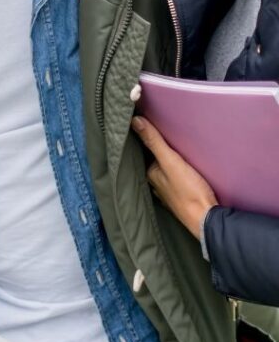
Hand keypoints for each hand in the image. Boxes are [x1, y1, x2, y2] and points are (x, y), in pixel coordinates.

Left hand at [132, 116, 217, 238]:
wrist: (207, 220)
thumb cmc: (188, 191)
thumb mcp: (171, 161)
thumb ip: (154, 141)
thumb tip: (134, 121)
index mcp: (151, 175)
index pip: (147, 153)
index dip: (149, 142)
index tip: (151, 129)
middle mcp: (156, 185)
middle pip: (156, 164)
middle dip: (159, 154)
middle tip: (164, 138)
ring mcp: (169, 195)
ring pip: (166, 176)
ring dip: (168, 166)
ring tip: (174, 153)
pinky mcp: (183, 201)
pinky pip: (177, 185)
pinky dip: (177, 178)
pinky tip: (183, 174)